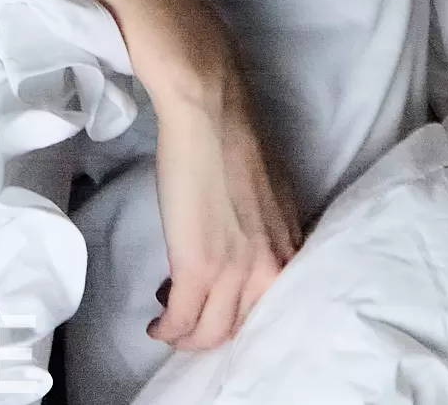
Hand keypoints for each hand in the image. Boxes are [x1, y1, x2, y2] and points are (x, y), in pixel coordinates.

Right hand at [145, 51, 303, 352]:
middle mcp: (271, 267)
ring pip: (211, 334)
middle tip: (189, 311)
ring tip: (171, 319)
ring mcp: (235, 271)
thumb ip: (264, 233)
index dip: (240, 313)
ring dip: (187, 335)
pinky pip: (181, 321)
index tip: (219, 306)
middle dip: (212, 328)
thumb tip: (241, 252)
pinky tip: (157, 325)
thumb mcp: (268, 198)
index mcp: (290, 247)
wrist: (210, 112)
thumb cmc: (236, 139)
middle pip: (241, 327)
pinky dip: (167, 330)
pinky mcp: (198, 268)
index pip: (271, 309)